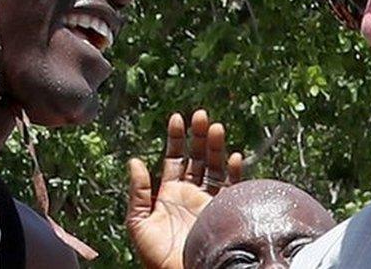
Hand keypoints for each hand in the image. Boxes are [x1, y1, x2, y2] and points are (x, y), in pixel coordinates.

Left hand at [126, 110, 242, 268]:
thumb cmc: (155, 257)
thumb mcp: (138, 225)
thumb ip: (138, 193)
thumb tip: (135, 161)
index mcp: (169, 192)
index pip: (175, 158)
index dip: (176, 138)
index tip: (177, 118)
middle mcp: (191, 193)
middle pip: (197, 157)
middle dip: (199, 136)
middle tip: (201, 115)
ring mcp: (209, 201)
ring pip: (215, 167)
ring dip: (216, 147)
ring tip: (216, 127)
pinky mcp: (224, 211)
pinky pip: (232, 188)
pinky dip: (235, 173)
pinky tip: (234, 157)